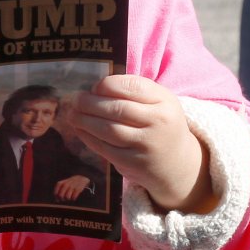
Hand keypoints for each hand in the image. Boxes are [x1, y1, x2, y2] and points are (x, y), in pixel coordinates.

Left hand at [54, 175, 90, 201]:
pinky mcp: (78, 189)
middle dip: (62, 199)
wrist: (80, 177)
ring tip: (69, 197)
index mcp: (61, 183)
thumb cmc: (70, 184)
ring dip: (68, 199)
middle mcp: (65, 184)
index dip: (56, 197)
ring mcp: (72, 186)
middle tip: (64, 199)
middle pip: (61, 196)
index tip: (58, 199)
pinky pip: (73, 197)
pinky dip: (73, 198)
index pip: (56, 193)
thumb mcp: (63, 184)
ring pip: (67, 197)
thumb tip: (56, 200)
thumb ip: (59, 191)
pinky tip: (73, 197)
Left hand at [68, 75, 216, 213]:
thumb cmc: (160, 124)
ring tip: (73, 114)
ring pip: (109, 130)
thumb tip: (95, 88)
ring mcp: (146, 145)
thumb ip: (133, 91)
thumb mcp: (159, 101)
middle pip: (117, 109)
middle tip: (76, 99)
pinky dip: (88, 137)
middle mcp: (158, 122)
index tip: (94, 87)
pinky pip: (105, 148)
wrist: (177, 163)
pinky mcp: (134, 163)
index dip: (107, 85)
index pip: (132, 87)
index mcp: (165, 101)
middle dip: (90, 103)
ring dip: (85, 120)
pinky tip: (80, 129)